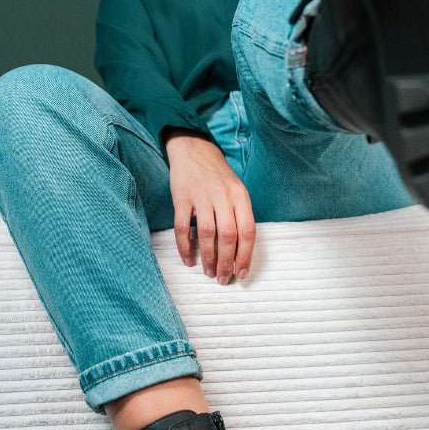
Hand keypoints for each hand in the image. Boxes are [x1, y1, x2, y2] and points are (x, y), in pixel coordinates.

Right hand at [163, 131, 255, 284]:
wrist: (194, 150)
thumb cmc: (218, 176)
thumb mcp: (236, 190)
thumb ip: (240, 216)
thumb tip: (239, 252)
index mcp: (240, 196)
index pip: (248, 231)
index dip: (246, 256)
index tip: (241, 274)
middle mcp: (223, 196)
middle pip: (228, 236)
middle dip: (226, 262)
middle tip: (222, 278)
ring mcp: (201, 197)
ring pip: (207, 234)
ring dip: (208, 257)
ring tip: (208, 272)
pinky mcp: (181, 198)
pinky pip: (182, 228)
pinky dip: (185, 247)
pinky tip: (189, 260)